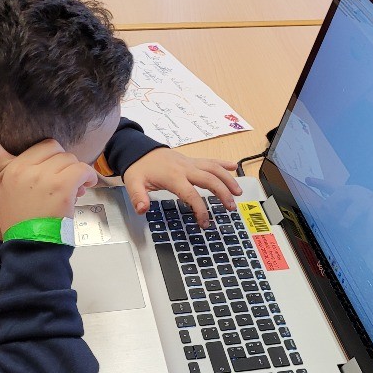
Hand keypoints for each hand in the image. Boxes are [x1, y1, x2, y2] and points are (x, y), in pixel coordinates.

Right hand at [0, 105, 97, 235]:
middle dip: (59, 161)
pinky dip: (86, 178)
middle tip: (60, 181)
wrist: (33, 247)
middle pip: (50, 146)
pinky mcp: (60, 184)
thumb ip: (21, 177)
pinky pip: (81, 169)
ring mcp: (40, 175)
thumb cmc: (24, 224)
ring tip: (70, 191)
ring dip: (74, 172)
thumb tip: (53, 165)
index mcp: (4, 171)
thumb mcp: (9, 197)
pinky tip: (82, 189)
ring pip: (68, 158)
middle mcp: (20, 169)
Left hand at [123, 149, 241, 228]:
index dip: (200, 209)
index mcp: (173, 177)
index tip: (204, 222)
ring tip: (238, 192)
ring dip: (228, 179)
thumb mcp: (133, 183)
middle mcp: (185, 168)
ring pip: (214, 169)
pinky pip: (210, 160)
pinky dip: (223, 163)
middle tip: (231, 207)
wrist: (138, 150)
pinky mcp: (192, 160)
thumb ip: (138, 197)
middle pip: (210, 179)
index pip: (191, 194)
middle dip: (223, 193)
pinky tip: (234, 167)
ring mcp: (190, 163)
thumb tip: (142, 209)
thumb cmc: (139, 168)